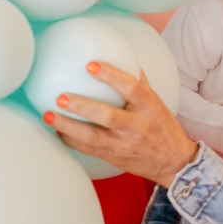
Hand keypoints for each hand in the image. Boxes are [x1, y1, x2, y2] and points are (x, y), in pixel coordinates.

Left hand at [43, 63, 198, 187]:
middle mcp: (137, 127)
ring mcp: (124, 145)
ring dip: (68, 127)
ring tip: (48, 116)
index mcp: (149, 108)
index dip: (111, 76)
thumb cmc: (164, 129)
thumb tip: (125, 60)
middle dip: (82, 106)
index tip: (91, 65)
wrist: (174, 163)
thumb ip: (141, 84)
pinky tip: (58, 131)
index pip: (131, 87)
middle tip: (60, 96)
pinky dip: (71, 141)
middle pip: (108, 116)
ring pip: (93, 137)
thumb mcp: (158, 104)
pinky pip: (89, 149)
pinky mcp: (114, 158)